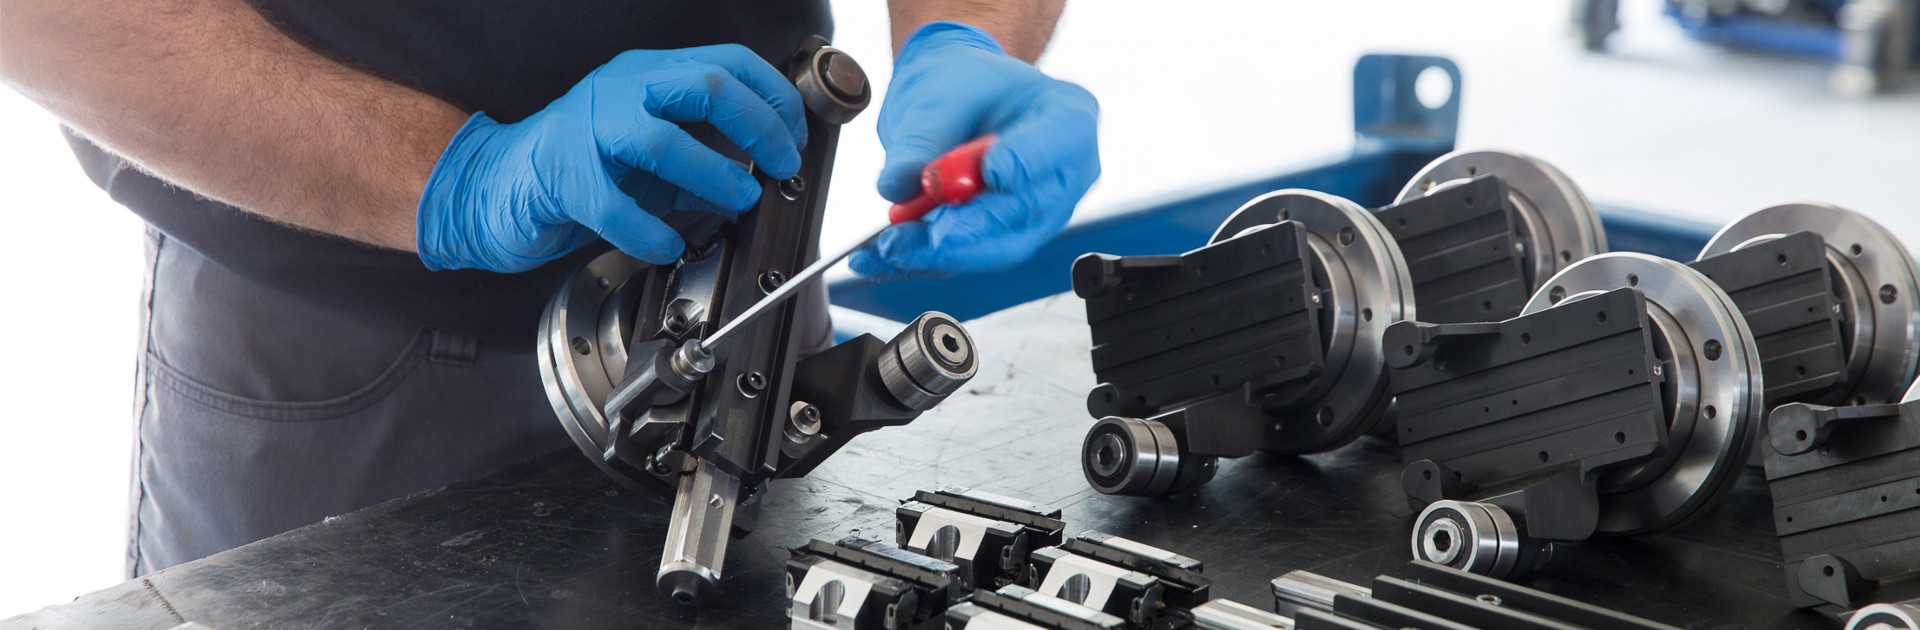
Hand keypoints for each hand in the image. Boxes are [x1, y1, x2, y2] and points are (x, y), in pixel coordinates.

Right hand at [416, 45, 807, 271]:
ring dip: (714, 172)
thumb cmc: (576, 169)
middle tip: (780, 165)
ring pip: (661, 138)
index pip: (727, 63)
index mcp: (647, 76)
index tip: (793, 137)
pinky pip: (613, 205)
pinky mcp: (560, 177)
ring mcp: (586, 130)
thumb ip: (701, 164)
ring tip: (738, 200)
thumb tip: (759, 180)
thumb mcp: (650, 160)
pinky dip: (650, 230)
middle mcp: (619, 91)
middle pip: (705, 86)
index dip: (772, 98)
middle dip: (758, 126)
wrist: (492, 186)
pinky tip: (667, 245)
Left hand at [850, 21, 1100, 279]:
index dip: (1028, 162)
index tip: (992, 172)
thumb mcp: (939, 94)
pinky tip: (883, 258)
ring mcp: (1039, 214)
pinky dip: (921, 261)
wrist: (958, 104)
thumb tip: (899, 183)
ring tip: (891, 247)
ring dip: (941, 252)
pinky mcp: (1003, 240)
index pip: (1060, 142)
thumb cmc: (962, 88)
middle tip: (929, 233)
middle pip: (1030, 210)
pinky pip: (966, 258)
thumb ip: (921, 138)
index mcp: (1068, 118)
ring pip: (1000, 246)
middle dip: (974, 227)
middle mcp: (1064, 174)